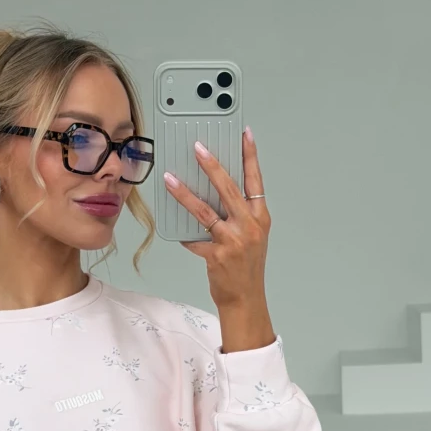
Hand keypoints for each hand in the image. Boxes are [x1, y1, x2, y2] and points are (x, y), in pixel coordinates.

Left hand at [162, 127, 271, 311]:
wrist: (245, 297)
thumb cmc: (247, 266)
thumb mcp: (251, 235)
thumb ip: (239, 213)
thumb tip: (214, 191)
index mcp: (259, 217)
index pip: (255, 180)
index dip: (250, 155)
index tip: (244, 133)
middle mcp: (248, 226)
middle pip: (228, 188)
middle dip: (211, 165)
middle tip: (198, 148)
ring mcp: (233, 240)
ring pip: (205, 210)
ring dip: (184, 193)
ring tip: (170, 178)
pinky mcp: (216, 255)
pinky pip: (194, 239)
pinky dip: (184, 235)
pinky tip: (174, 229)